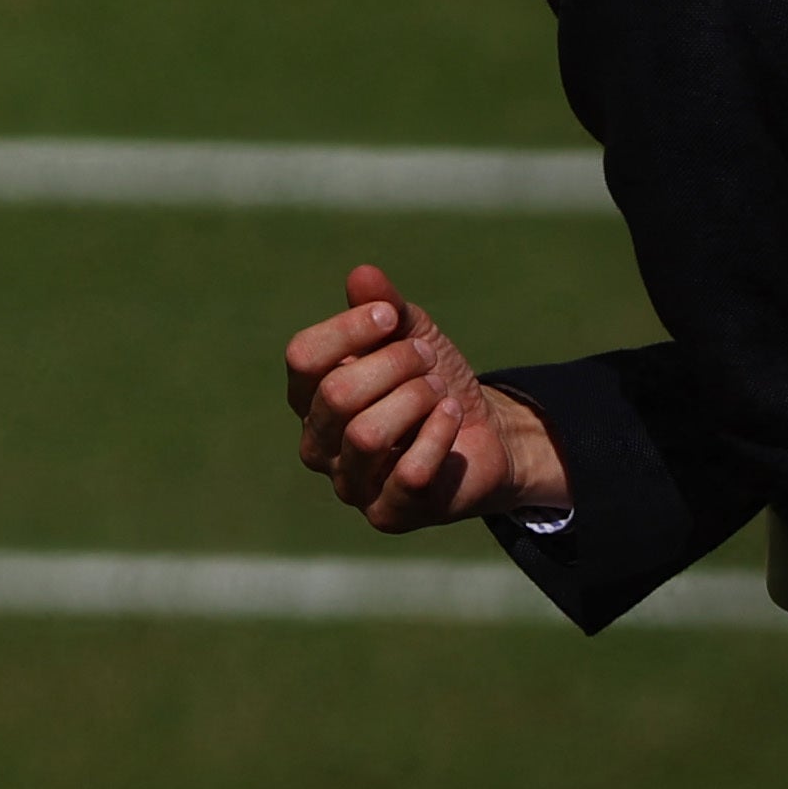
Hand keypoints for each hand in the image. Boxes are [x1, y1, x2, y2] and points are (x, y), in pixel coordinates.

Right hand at [282, 262, 568, 531]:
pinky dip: (439, 434)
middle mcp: (317, 443)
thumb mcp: (413, 336)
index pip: (303, 357)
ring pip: (367, 435)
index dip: (349, 329)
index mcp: (310, 396)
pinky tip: (452, 417)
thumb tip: (362, 275)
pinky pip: (409, 472)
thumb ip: (385, 308)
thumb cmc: (433, 383)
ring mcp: (349, 484)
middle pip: (337, 393)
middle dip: (394, 364)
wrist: (484, 436)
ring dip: (416, 399)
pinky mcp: (387, 514)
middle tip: (427, 360)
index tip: (392, 317)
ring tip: (440, 391)